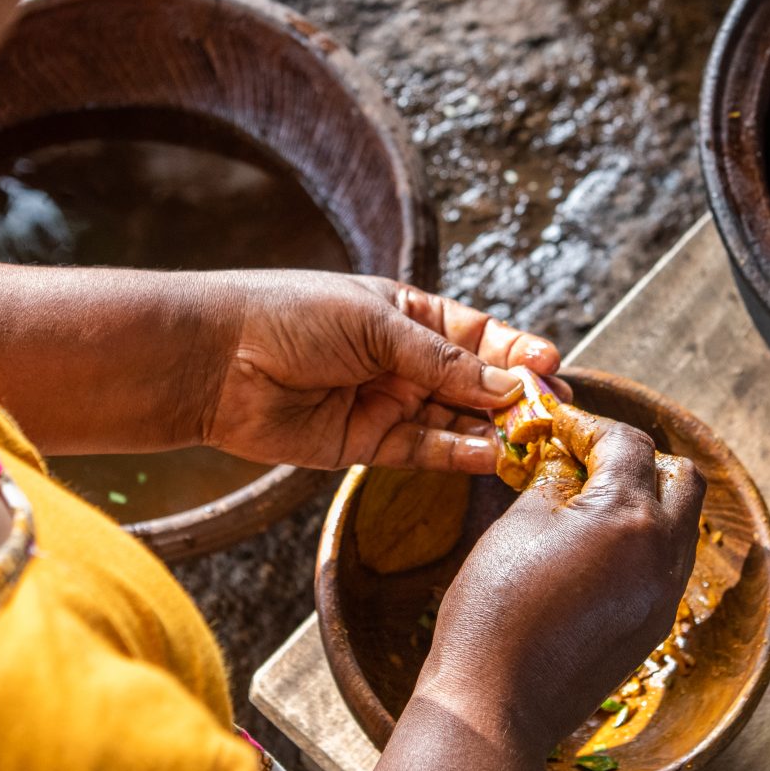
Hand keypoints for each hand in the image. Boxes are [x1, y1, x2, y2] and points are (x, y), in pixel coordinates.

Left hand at [199, 272, 564, 473]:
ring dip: (493, 430)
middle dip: (513, 397)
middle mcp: (401, 360)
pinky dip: (459, 454)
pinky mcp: (365, 444)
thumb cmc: (290, 316)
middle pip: (474, 382)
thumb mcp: (375, 324)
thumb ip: (442, 361)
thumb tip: (509, 384)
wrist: (215, 359)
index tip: (551, 365)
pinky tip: (492, 455)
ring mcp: (386, 403)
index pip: (478, 336)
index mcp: (406, 315)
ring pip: (455, 421)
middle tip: (553, 413)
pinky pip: (424, 451)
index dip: (515, 351)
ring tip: (530, 440)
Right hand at [415, 400, 704, 756]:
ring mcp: (664, 594)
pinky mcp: (654, 626)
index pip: (629, 444)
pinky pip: (667, 565)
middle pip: (681, 478)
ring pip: (680, 524)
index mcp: (628, 516)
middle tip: (588, 461)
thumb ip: (554, 483)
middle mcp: (662, 552)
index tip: (560, 429)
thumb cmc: (494, 609)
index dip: (590, 428)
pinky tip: (595, 548)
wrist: (495, 703)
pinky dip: (643, 542)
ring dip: (647, 501)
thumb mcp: (518, 524)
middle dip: (639, 459)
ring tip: (590, 505)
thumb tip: (566, 463)